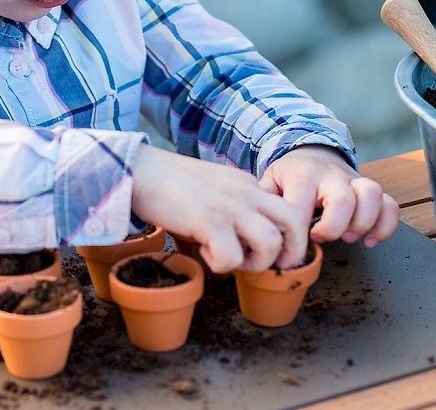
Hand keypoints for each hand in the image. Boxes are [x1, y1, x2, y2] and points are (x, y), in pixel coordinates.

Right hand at [130, 146, 307, 273]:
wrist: (140, 170)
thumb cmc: (172, 183)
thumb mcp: (217, 187)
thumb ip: (237, 205)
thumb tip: (249, 238)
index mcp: (250, 184)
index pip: (290, 210)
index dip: (289, 237)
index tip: (272, 253)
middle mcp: (246, 192)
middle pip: (296, 221)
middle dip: (290, 252)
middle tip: (266, 265)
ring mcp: (229, 206)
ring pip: (271, 242)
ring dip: (255, 263)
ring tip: (232, 260)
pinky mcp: (208, 221)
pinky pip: (232, 257)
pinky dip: (221, 265)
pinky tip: (204, 252)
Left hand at [260, 145, 399, 264]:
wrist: (310, 150)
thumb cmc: (289, 176)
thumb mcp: (269, 183)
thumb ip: (263, 205)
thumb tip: (255, 234)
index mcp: (302, 176)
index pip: (300, 208)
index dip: (296, 237)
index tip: (289, 255)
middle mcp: (331, 175)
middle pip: (342, 199)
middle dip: (334, 227)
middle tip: (321, 238)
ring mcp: (353, 181)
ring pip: (371, 194)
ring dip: (363, 222)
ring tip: (350, 238)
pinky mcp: (369, 190)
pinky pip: (389, 204)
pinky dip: (385, 225)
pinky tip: (370, 240)